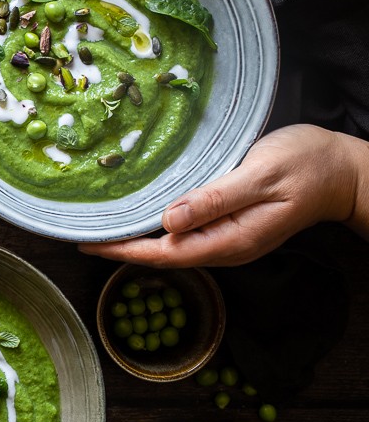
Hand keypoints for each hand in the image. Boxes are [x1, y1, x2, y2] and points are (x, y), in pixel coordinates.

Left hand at [79, 124, 368, 266]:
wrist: (345, 170)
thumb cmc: (307, 166)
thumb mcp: (261, 175)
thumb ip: (215, 199)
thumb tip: (169, 220)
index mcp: (230, 239)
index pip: (164, 253)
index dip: (122, 250)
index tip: (87, 243)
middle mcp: (225, 246)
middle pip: (161, 255)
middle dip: (120, 247)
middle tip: (79, 233)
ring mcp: (228, 238)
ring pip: (171, 246)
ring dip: (135, 239)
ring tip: (98, 227)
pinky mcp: (230, 225)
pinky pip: (185, 233)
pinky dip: (156, 227)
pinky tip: (138, 216)